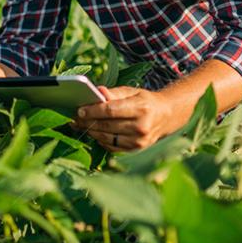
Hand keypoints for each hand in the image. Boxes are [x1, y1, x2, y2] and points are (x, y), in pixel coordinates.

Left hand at [72, 86, 189, 151]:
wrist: (166, 117)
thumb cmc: (145, 101)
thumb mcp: (131, 92)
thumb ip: (113, 93)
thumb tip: (97, 92)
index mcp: (141, 109)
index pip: (111, 111)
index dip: (93, 111)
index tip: (80, 110)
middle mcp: (141, 127)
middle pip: (107, 126)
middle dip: (88, 122)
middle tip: (76, 118)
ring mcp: (139, 142)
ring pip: (107, 138)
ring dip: (91, 132)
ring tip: (81, 125)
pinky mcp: (135, 150)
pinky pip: (112, 147)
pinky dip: (100, 140)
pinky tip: (94, 132)